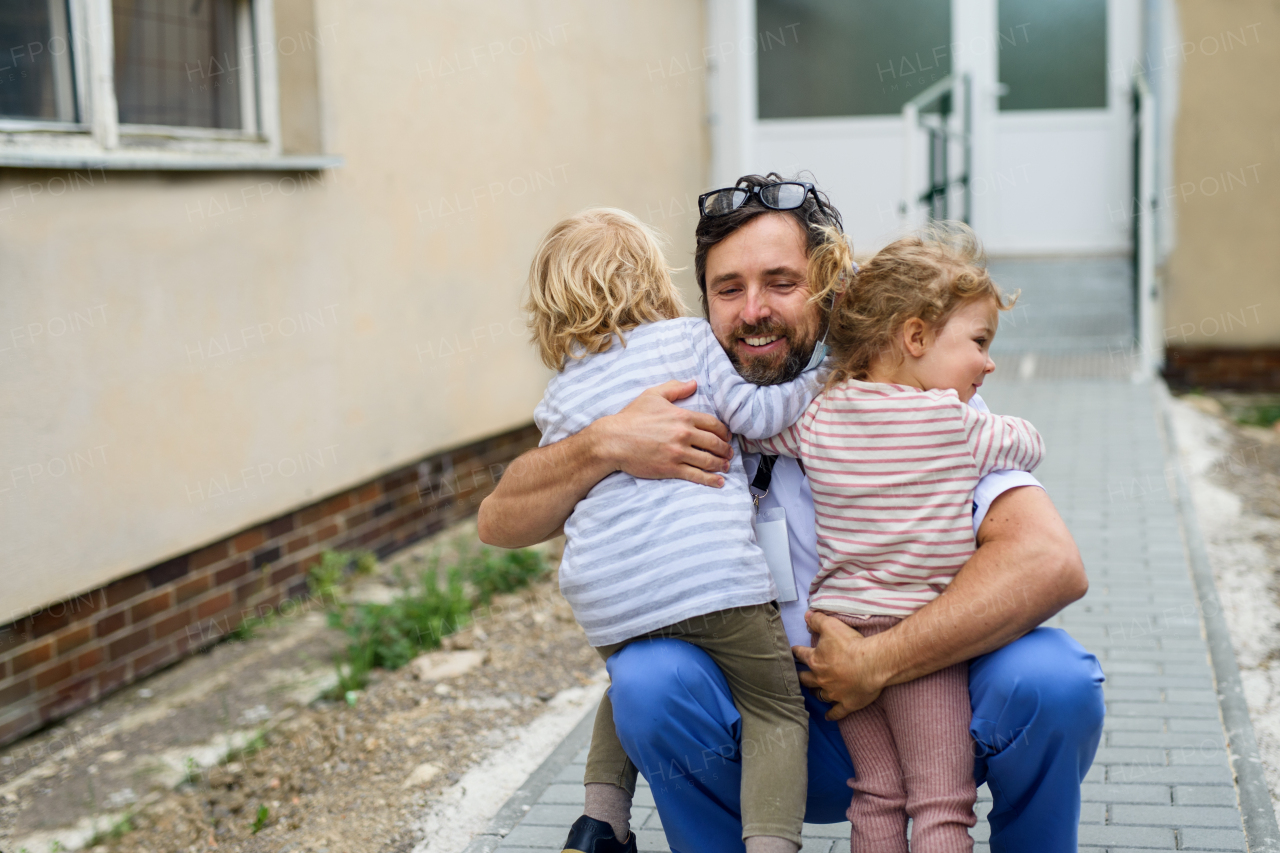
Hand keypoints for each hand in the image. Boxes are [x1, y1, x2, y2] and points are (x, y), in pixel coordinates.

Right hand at [593, 380, 733, 486]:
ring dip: (721, 465)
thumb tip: (694, 383)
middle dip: (725, 449)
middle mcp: (684, 435)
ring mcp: (678, 453)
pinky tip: (719, 482)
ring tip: (725, 467)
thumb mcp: (652, 395)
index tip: (727, 436)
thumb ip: (675, 388)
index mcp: (682, 416)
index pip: (713, 424)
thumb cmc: (631, 417)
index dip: (724, 432)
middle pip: (715, 443)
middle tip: (729, 453)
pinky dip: (711, 480)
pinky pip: (696, 475)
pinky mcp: (671, 468)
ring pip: (709, 460)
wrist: (613, 440)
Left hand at [792, 611, 887, 719]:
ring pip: (819, 695)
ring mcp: (833, 693)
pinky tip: (828, 717)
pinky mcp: (847, 703)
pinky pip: (837, 712)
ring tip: (813, 692)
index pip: (801, 655)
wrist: (871, 664)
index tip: (793, 651)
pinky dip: (832, 714)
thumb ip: (818, 620)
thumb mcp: (832, 625)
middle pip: (806, 679)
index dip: (796, 652)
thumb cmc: (851, 644)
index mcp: (816, 660)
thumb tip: (807, 615)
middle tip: (799, 675)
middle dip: (802, 676)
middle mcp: (821, 678)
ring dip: (816, 693)